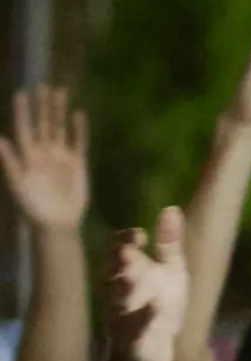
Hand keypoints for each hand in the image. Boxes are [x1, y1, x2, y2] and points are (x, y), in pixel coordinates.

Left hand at [0, 86, 88, 230]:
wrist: (57, 223)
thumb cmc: (32, 207)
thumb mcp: (17, 184)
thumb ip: (10, 161)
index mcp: (26, 155)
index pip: (23, 128)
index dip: (22, 112)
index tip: (21, 93)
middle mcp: (43, 152)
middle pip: (42, 124)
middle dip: (42, 106)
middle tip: (42, 86)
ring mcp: (60, 156)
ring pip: (59, 128)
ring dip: (59, 111)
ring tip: (60, 92)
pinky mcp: (77, 163)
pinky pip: (78, 142)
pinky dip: (79, 129)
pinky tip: (78, 115)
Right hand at [107, 207, 189, 360]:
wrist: (151, 354)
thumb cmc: (159, 306)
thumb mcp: (171, 273)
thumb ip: (169, 245)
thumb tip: (171, 209)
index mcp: (124, 274)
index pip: (114, 251)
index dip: (123, 241)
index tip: (140, 234)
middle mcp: (117, 294)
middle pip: (112, 274)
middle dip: (120, 262)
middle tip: (128, 250)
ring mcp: (122, 318)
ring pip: (118, 301)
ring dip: (127, 287)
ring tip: (136, 271)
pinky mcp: (134, 341)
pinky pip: (136, 330)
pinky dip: (145, 319)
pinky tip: (156, 307)